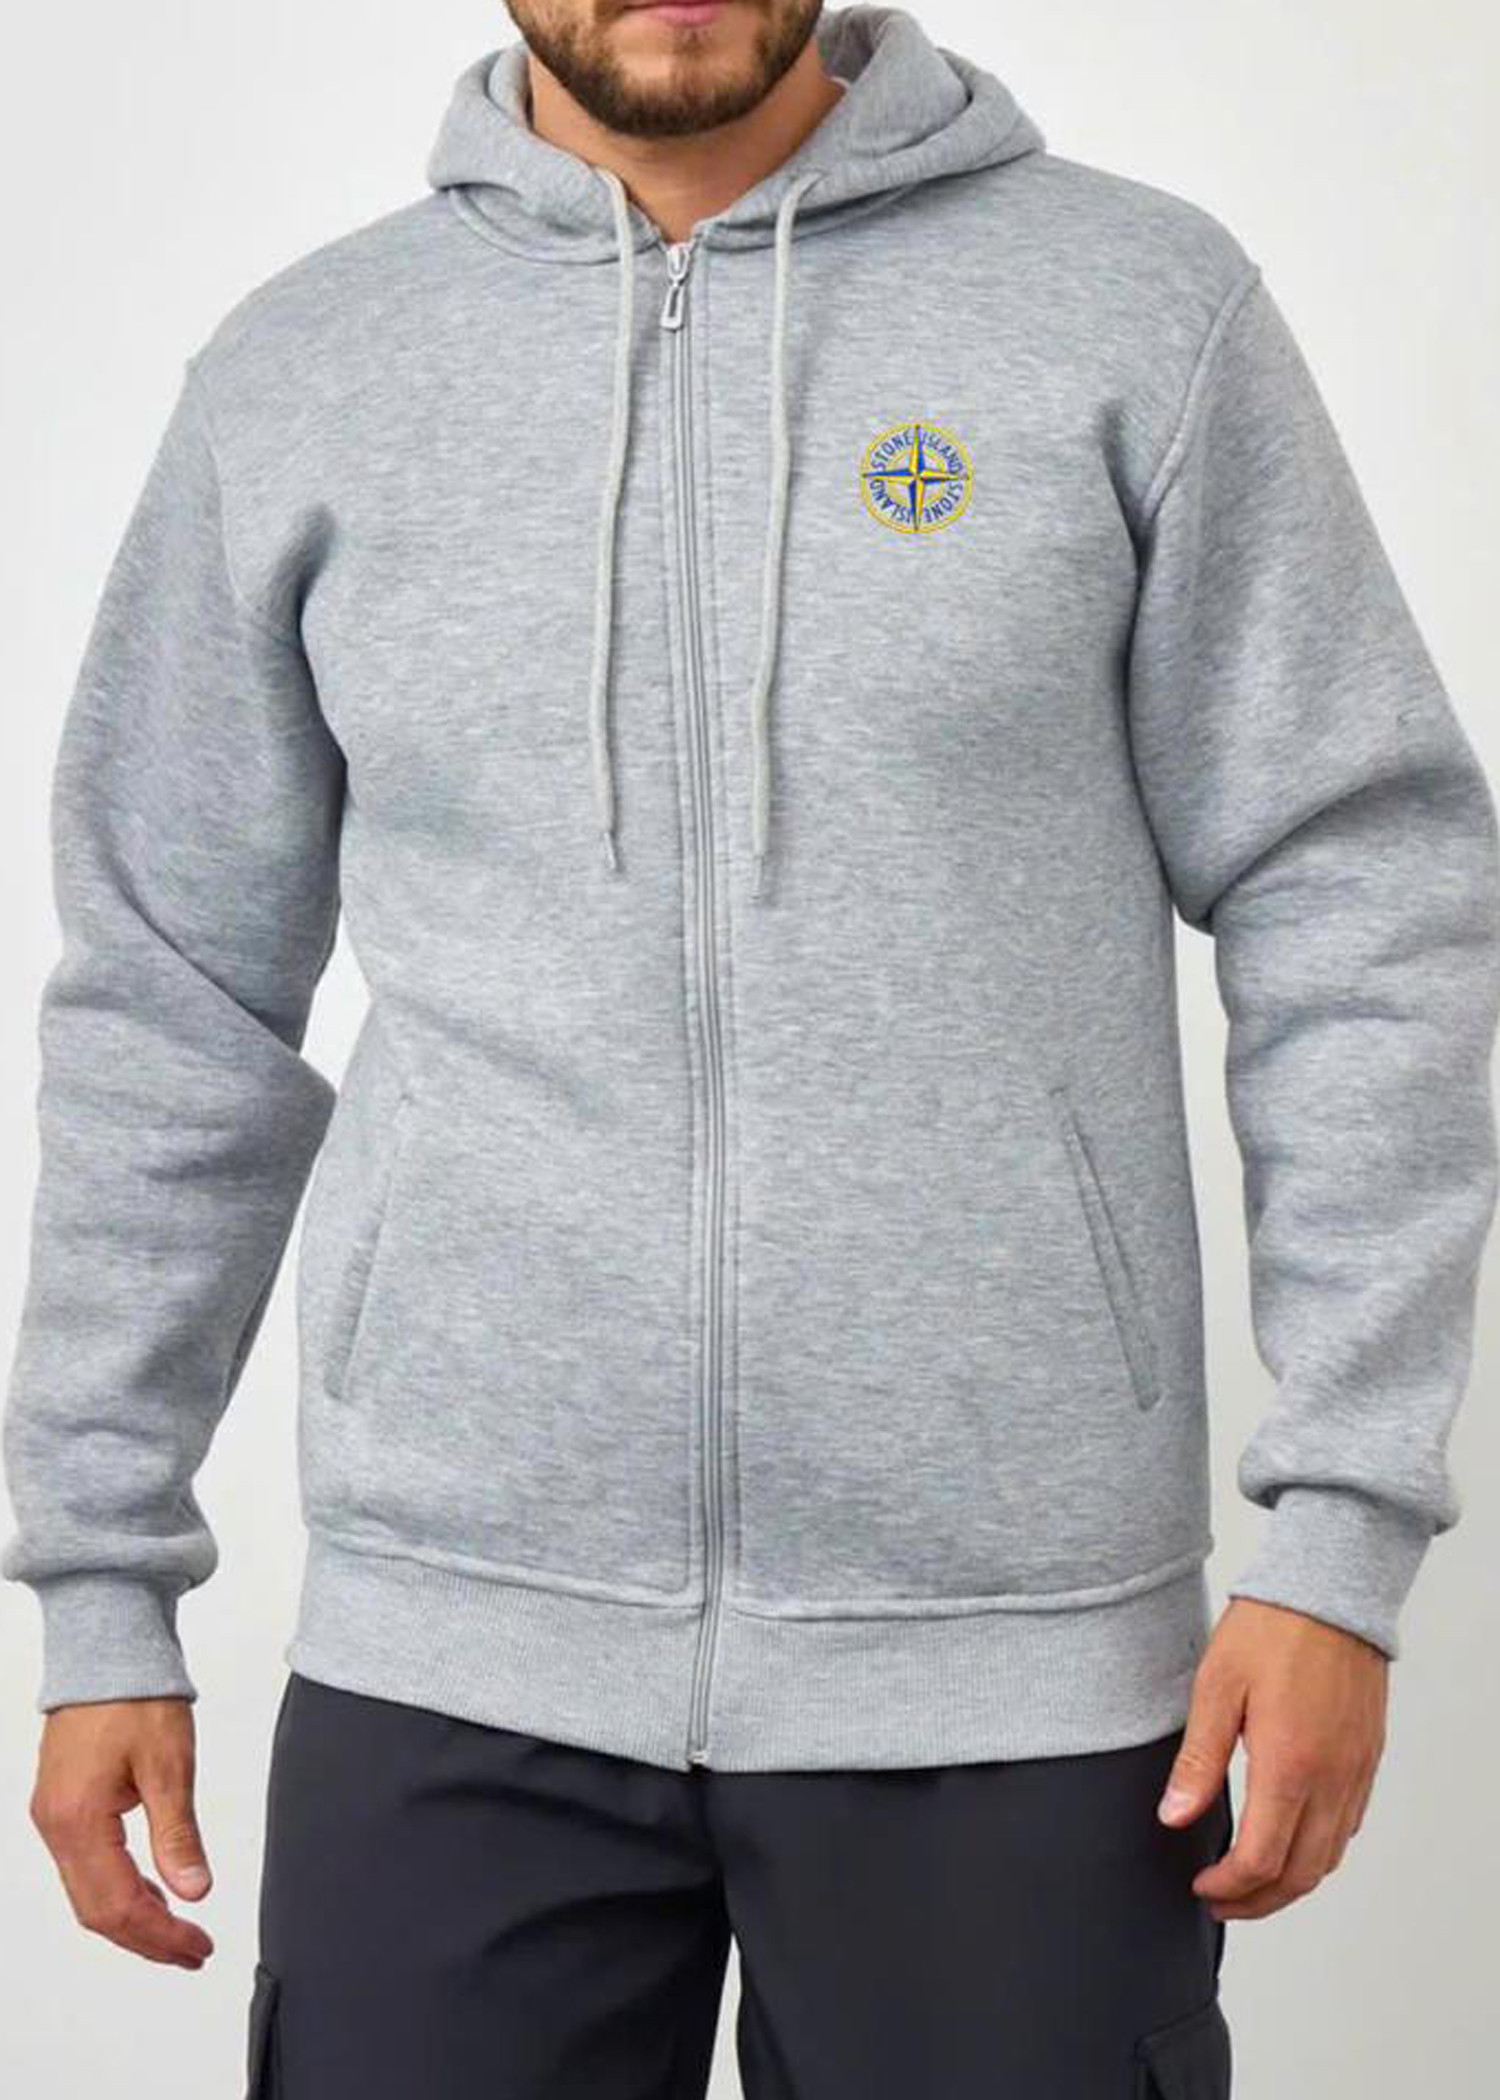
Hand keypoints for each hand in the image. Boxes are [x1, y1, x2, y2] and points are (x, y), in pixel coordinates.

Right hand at [30, 1699, 214, 1967]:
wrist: (106, 1652)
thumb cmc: (136, 1697)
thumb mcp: (169, 1765)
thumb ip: (178, 1834)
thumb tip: (194, 1891)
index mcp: (79, 1821)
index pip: (118, 1905)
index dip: (159, 1936)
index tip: (196, 1949)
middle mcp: (56, 1826)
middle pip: (96, 1910)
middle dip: (147, 1938)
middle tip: (193, 1951)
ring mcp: (54, 1818)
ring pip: (88, 1893)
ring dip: (132, 1918)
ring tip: (179, 1931)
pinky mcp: (62, 1806)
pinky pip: (85, 1867)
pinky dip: (119, 1888)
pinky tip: (152, 1891)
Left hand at [1157, 1597, 1387, 1920]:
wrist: (1328, 1591)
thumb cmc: (1269, 1630)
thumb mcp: (1217, 1687)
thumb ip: (1198, 1759)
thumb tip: (1174, 1817)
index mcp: (1290, 1765)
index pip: (1261, 1859)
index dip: (1229, 1887)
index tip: (1201, 1885)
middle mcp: (1332, 1778)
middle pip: (1301, 1874)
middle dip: (1258, 1901)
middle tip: (1220, 1900)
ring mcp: (1356, 1771)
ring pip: (1330, 1857)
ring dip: (1291, 1882)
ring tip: (1250, 1883)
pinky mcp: (1367, 1758)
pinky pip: (1349, 1826)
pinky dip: (1319, 1851)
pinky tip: (1290, 1840)